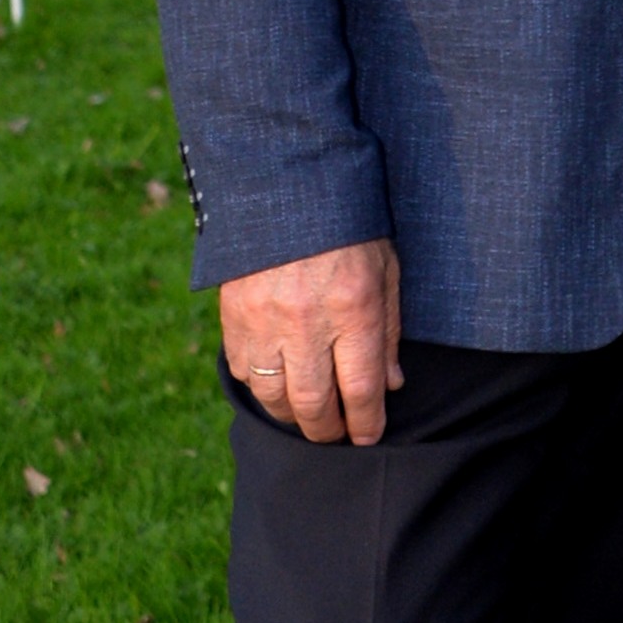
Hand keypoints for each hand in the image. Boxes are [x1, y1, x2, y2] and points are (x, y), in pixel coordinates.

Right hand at [220, 240, 401, 444]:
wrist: (284, 184)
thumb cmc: (348, 225)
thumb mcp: (386, 268)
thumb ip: (389, 329)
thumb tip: (390, 384)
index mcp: (353, 308)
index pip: (360, 388)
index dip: (366, 422)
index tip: (369, 437)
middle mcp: (306, 322)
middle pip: (314, 404)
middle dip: (328, 431)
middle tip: (338, 437)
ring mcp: (263, 322)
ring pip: (273, 397)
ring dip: (292, 417)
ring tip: (308, 420)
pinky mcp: (232, 316)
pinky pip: (242, 371)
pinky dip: (260, 388)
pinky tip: (276, 387)